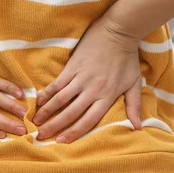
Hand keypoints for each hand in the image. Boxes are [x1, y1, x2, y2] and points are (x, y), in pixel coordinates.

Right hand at [33, 17, 142, 143]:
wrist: (119, 31)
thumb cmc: (127, 58)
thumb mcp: (134, 83)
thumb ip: (134, 106)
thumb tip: (138, 127)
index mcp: (107, 96)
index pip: (88, 120)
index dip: (73, 132)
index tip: (61, 142)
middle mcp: (93, 90)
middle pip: (71, 113)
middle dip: (54, 126)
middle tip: (41, 136)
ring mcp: (81, 77)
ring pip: (60, 99)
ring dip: (46, 111)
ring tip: (35, 121)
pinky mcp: (73, 66)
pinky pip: (57, 83)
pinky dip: (47, 92)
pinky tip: (38, 101)